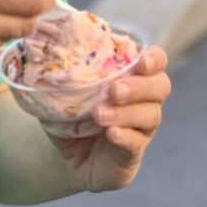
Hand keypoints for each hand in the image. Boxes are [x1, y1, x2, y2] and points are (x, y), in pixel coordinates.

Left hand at [45, 46, 171, 192]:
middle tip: (114, 90)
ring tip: (99, 115)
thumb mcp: (66, 89)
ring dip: (125, 113)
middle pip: (161, 86)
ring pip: (151, 115)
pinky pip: (137, 143)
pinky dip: (125, 136)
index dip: (154, 59)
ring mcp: (142, 128)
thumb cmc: (70, 112)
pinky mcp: (133, 153)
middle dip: (138, 86)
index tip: (141, 62)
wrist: (67, 155)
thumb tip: (46, 51)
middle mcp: (144, 100)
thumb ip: (65, 71)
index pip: (157, 61)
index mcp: (132, 76)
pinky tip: (111, 133)